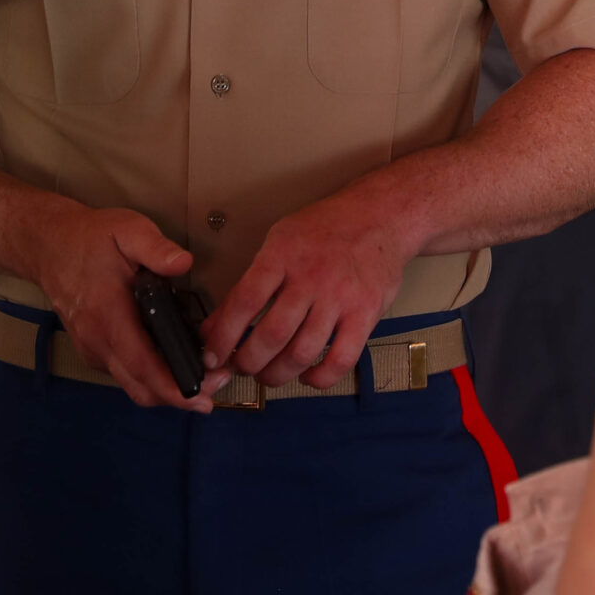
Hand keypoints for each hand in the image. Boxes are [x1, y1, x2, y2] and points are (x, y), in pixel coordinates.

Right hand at [22, 202, 229, 411]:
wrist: (49, 246)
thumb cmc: (92, 238)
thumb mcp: (128, 230)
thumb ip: (156, 248)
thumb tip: (184, 263)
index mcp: (108, 315)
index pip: (142, 365)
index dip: (173, 387)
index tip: (204, 398)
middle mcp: (98, 342)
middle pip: (141, 387)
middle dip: (180, 396)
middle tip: (217, 385)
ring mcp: (93, 350)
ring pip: (132, 385)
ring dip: (166, 391)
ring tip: (202, 379)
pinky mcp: (92, 352)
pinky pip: (124, 375)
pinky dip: (151, 379)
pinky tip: (173, 365)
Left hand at [198, 189, 416, 390]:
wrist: (381, 216)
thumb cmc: (326, 228)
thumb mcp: (280, 241)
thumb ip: (249, 283)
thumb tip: (216, 325)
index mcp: (282, 254)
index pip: (244, 302)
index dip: (223, 336)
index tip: (213, 355)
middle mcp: (311, 277)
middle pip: (272, 335)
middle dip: (248, 362)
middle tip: (241, 367)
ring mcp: (340, 298)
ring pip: (302, 353)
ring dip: (278, 374)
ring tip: (268, 374)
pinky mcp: (365, 315)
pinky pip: (340, 360)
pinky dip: (319, 378)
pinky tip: (307, 376)